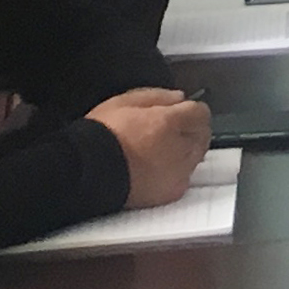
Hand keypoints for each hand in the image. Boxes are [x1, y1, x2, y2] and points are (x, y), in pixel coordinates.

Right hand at [88, 86, 210, 206]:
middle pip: (203, 135)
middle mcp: (180, 148)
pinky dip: (177, 171)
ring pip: (197, 156)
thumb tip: (180, 98)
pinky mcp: (172, 192)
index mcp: (169, 123)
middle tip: (170, 131)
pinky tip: (157, 168)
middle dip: (191, 130)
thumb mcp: (124, 101)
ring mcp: (179, 172)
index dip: (190, 110)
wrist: (86, 172)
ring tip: (160, 150)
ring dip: (186, 150)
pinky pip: (185, 177)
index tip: (180, 112)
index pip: (201, 113)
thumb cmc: (101, 134)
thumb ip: (157, 96)